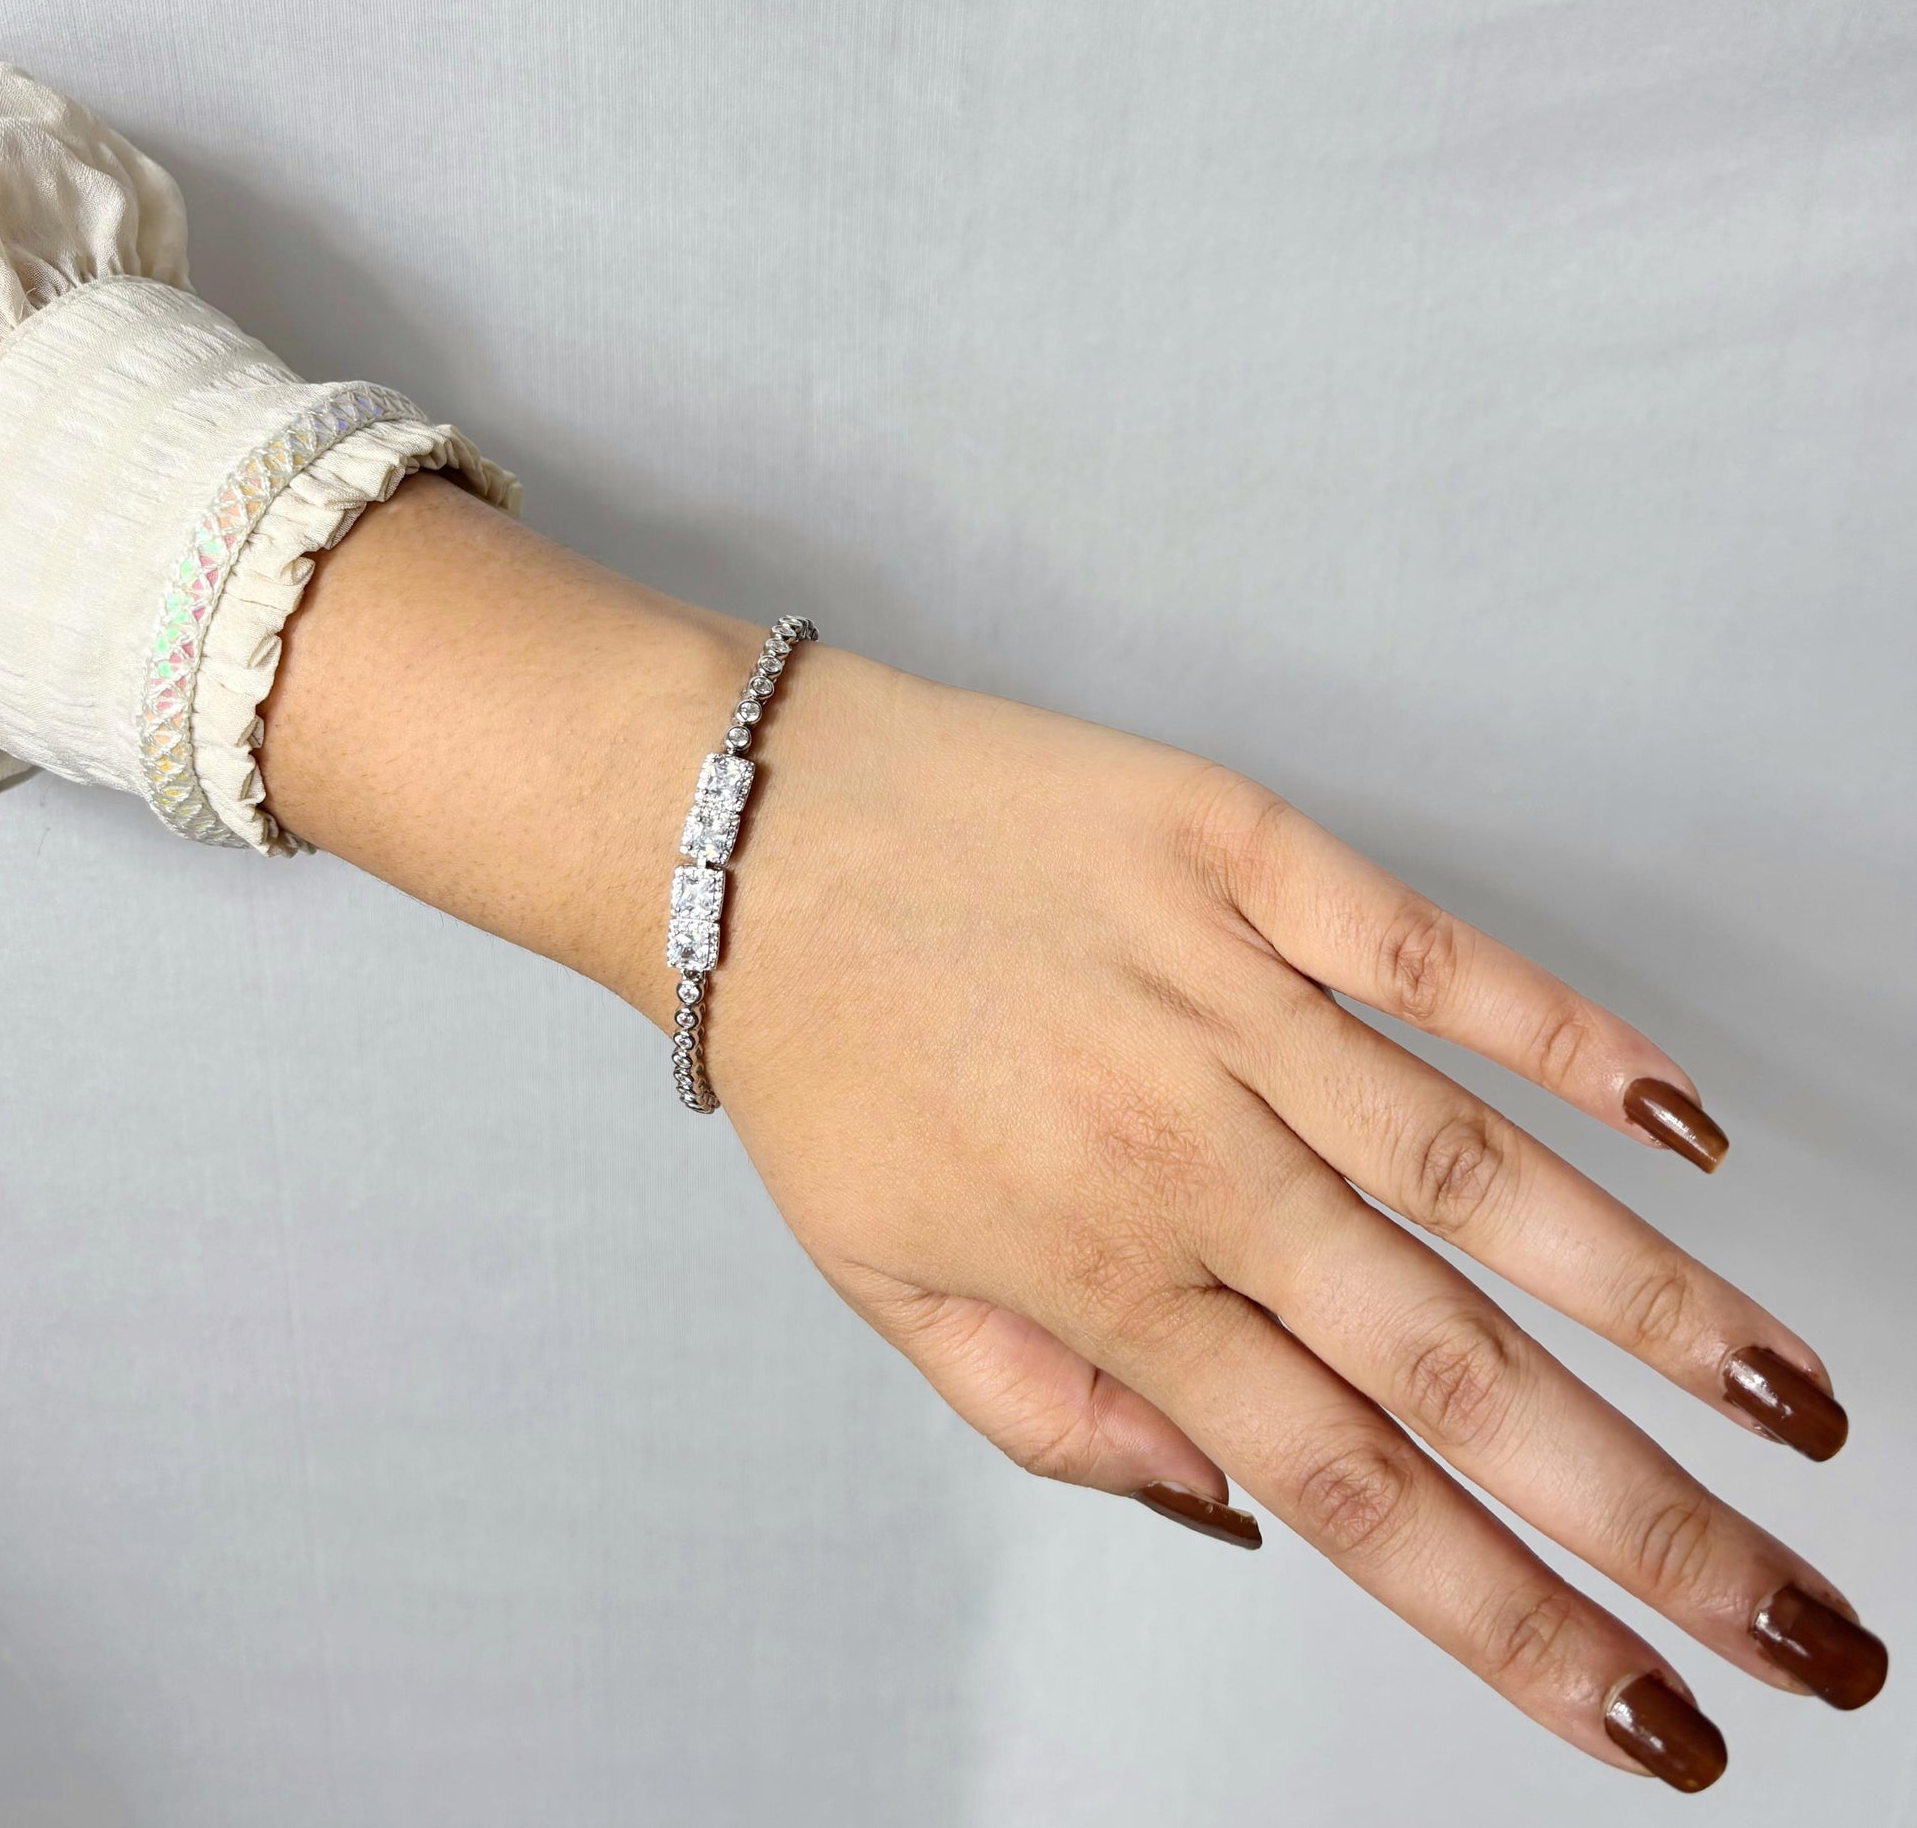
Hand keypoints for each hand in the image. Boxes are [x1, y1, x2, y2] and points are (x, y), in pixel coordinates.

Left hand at [703, 642, 1885, 1792]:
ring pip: (1474, 1174)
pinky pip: (1427, 953)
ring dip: (1657, 1301)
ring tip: (1797, 1401)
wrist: (746, 832)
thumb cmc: (821, 1055)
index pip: (1348, 1494)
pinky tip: (1680, 1121)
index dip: (1512, 1624)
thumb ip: (1051, 1417)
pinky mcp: (1239, 853)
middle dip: (1648, 1517)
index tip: (1649, 1718)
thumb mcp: (880, 1281)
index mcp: (1097, 1273)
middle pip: (1450, 1366)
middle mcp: (1182, 1151)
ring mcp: (1222, 993)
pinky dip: (1565, 1034)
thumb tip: (1237, 1514)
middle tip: (1805, 1624)